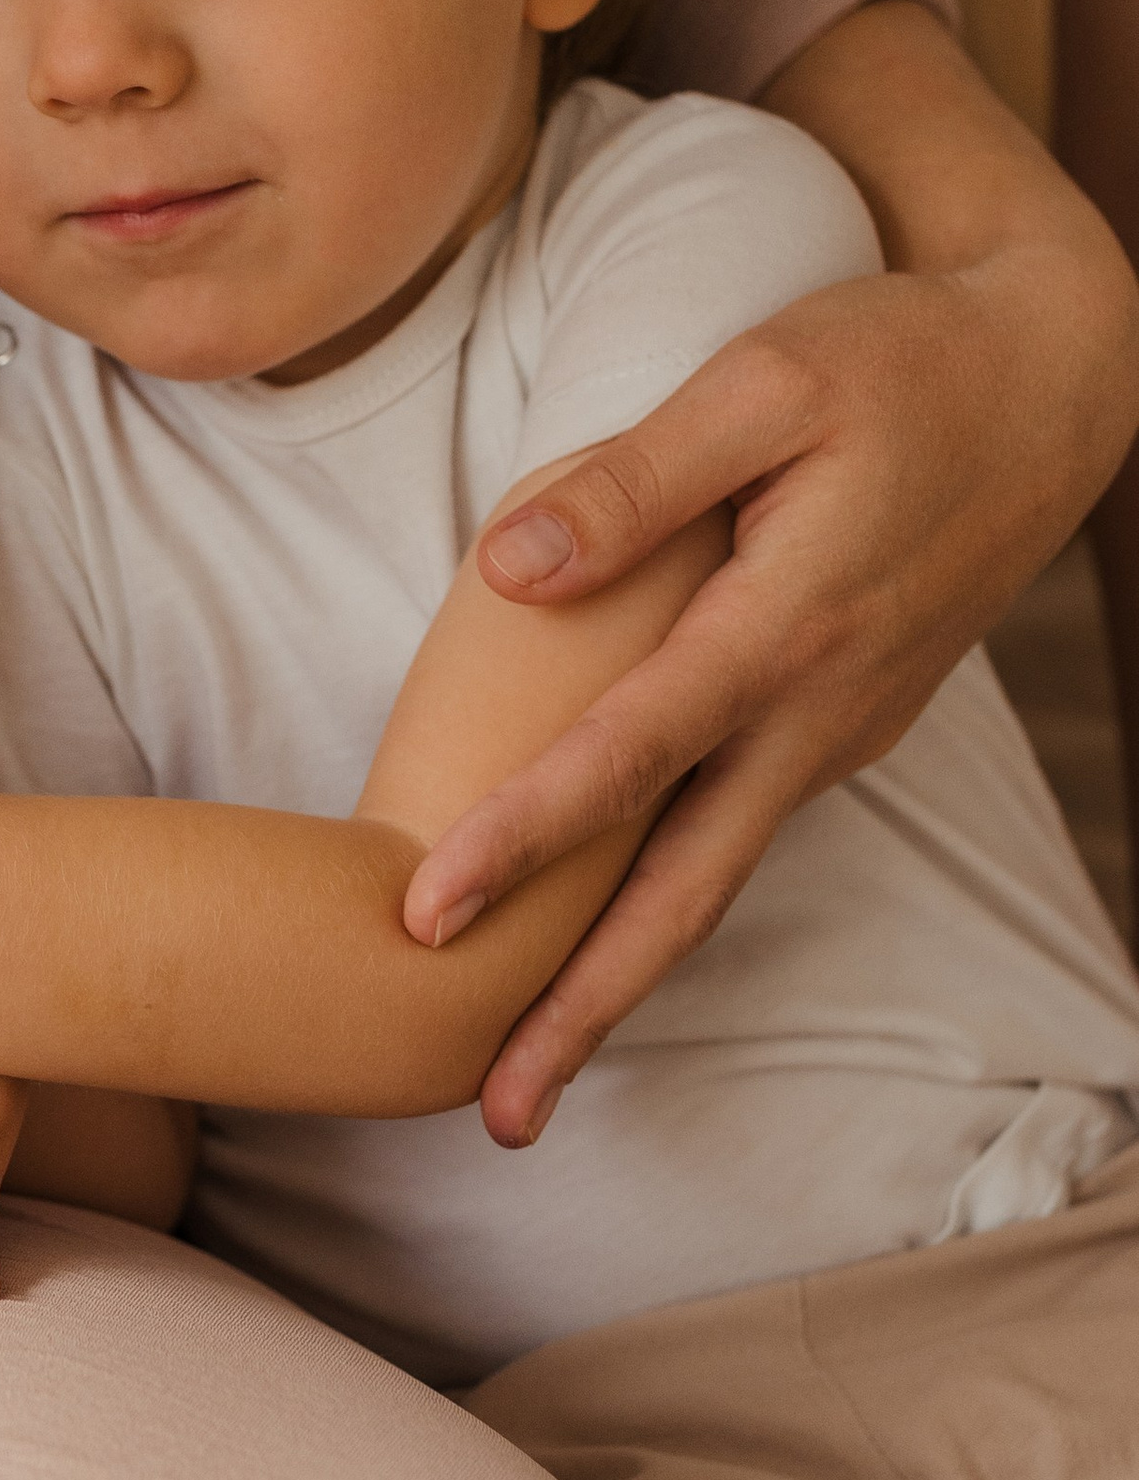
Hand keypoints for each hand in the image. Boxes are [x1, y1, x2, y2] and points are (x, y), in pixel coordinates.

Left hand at [406, 4, 1138, 1144]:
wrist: (1053, 380)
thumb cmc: (897, 361)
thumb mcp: (765, 379)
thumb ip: (635, 477)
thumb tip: (505, 568)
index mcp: (788, 626)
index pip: (630, 753)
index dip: (523, 837)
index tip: (426, 915)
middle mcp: (817, 710)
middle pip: (684, 891)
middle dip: (583, 1009)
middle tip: (494, 1118)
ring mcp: (837, 732)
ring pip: (712, 880)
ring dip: (620, 983)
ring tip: (522, 1077)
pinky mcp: (841, 729)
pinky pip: (734, 835)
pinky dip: (662, 908)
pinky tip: (590, 949)